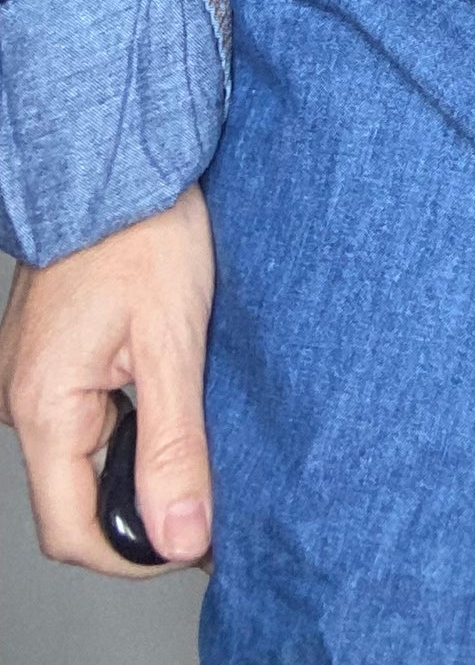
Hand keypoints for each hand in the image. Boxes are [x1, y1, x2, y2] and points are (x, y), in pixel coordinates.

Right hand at [0, 185, 214, 574]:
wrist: (122, 162)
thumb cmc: (146, 232)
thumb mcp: (174, 343)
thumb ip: (175, 447)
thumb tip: (180, 536)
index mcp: (43, 406)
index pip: (72, 531)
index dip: (135, 553)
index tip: (195, 542)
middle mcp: (22, 399)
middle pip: (77, 496)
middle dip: (142, 505)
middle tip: (212, 486)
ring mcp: (30, 377)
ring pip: (85, 454)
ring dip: (138, 459)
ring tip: (195, 427)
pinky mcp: (50, 356)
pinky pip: (85, 414)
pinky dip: (128, 420)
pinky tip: (170, 393)